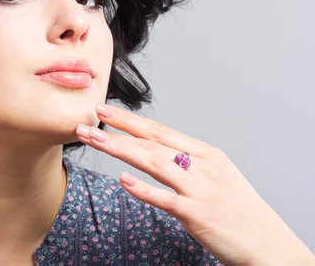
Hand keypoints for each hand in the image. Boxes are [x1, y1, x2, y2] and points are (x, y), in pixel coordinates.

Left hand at [75, 103, 314, 265]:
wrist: (269, 244)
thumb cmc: (239, 210)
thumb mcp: (217, 175)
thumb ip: (187, 162)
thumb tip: (153, 150)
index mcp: (206, 154)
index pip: (160, 131)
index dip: (130, 120)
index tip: (104, 110)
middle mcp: (203, 167)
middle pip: (152, 143)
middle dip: (117, 131)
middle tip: (86, 123)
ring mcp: (200, 190)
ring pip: (154, 163)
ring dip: (121, 150)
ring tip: (95, 140)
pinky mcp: (198, 215)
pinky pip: (166, 199)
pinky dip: (144, 189)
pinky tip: (123, 180)